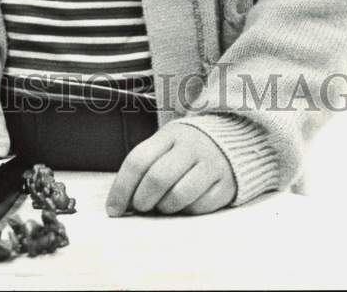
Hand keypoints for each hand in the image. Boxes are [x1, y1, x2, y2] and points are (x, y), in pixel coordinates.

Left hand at [105, 121, 236, 215]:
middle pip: (157, 178)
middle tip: (141, 207)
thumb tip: (120, 203)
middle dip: (143, 200)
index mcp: (169, 134)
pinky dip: (187, 211)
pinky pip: (200, 207)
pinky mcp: (227, 184)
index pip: (138, 160)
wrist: (233, 137)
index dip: (121, 188)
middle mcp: (191, 146)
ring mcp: (211, 164)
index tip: (113, 210)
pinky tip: (186, 204)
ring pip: (179, 195)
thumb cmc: (187, 148)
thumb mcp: (165, 145)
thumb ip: (144, 168)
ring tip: (164, 205)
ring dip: (165, 208)